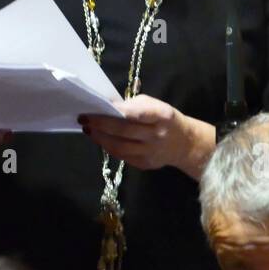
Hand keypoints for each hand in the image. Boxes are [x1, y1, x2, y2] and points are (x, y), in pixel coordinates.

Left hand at [78, 95, 215, 177]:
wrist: (185, 143)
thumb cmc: (165, 119)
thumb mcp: (155, 105)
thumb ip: (134, 105)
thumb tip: (108, 107)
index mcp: (162, 115)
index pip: (136, 114)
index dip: (114, 112)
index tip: (95, 108)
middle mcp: (157, 135)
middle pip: (123, 131)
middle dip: (100, 125)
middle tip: (84, 119)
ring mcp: (151, 152)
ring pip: (120, 147)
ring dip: (100, 139)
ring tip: (88, 130)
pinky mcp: (146, 164)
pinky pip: (123, 156)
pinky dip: (109, 147)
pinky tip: (101, 140)